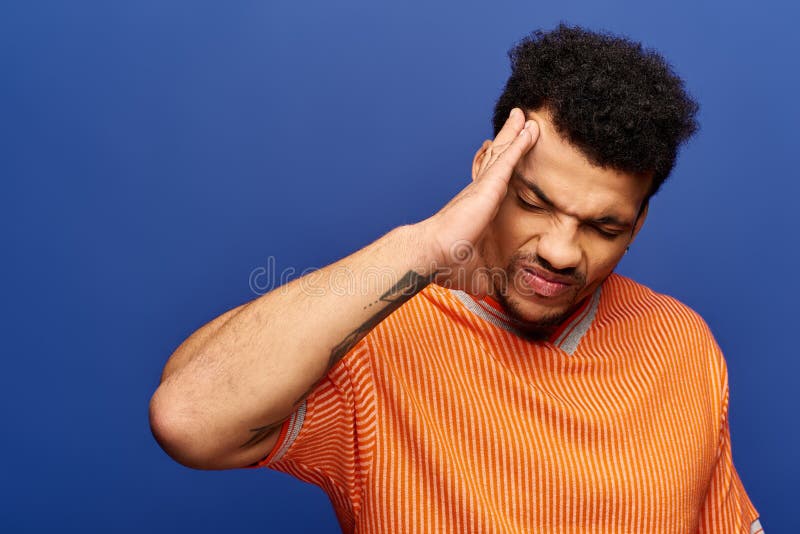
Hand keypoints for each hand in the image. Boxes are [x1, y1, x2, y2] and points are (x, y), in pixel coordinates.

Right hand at [417, 107, 539, 294]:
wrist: (434, 255)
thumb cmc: (449, 265)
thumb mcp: (481, 273)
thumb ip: (494, 278)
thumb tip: (503, 294)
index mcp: (477, 210)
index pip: (492, 182)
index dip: (499, 166)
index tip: (503, 153)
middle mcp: (479, 193)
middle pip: (497, 159)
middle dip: (508, 140)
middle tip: (519, 122)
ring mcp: (483, 187)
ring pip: (503, 153)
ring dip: (515, 133)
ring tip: (524, 115)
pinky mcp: (489, 186)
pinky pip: (509, 159)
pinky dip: (520, 143)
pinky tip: (530, 128)